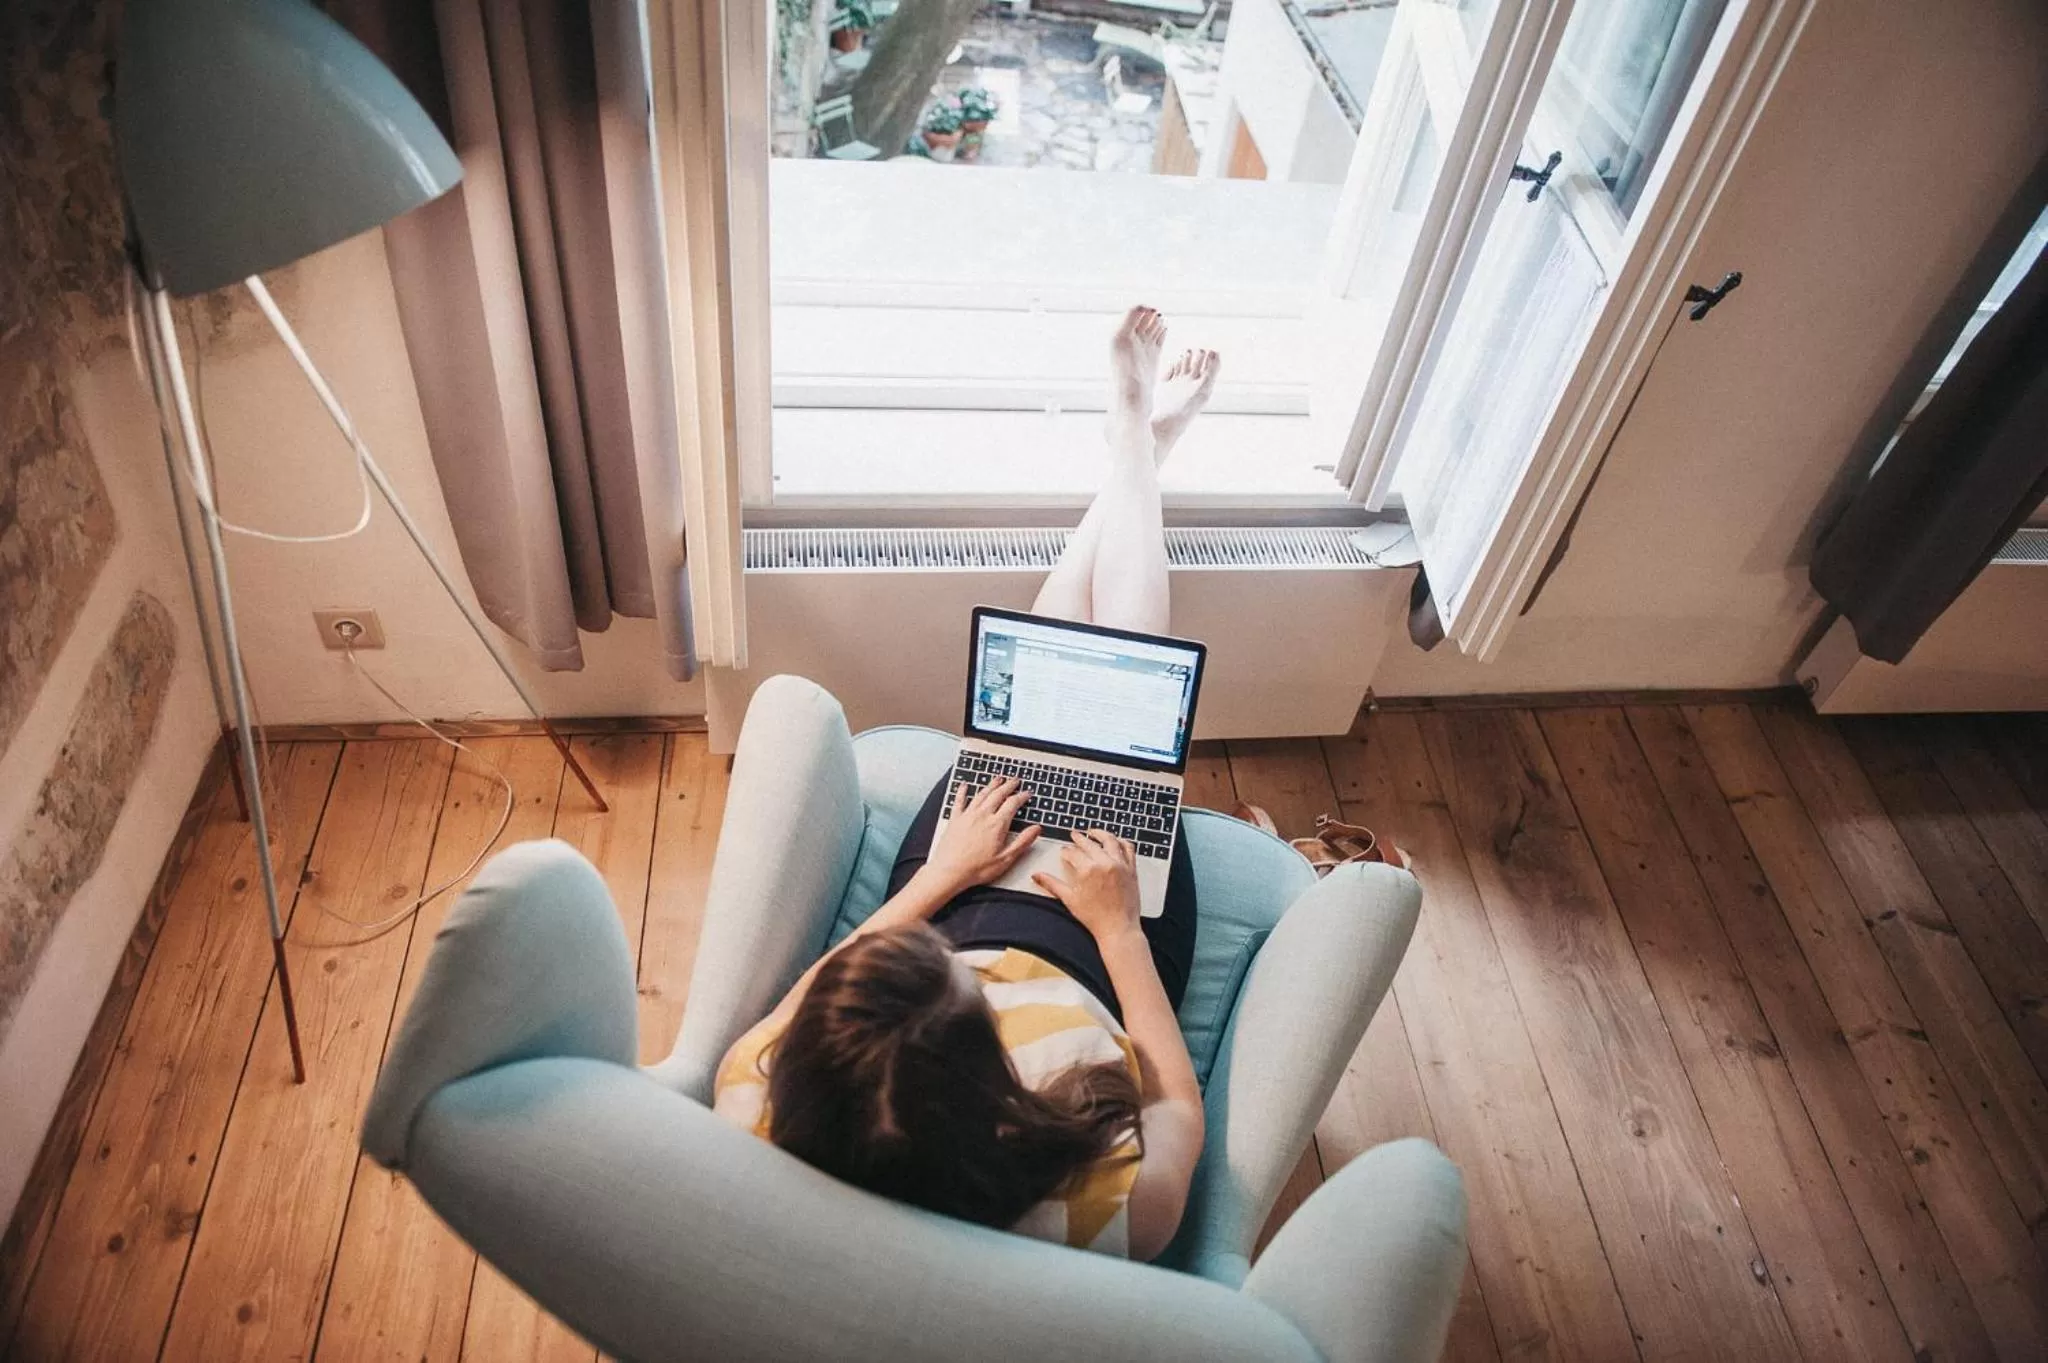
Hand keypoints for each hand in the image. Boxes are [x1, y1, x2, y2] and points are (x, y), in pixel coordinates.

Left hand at [924, 777, 1040, 894]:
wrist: (949, 871)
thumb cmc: (976, 869)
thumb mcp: (1006, 859)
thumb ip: (1022, 842)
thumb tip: (1036, 829)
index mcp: (997, 825)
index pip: (1012, 804)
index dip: (1021, 796)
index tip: (1026, 793)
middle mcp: (982, 816)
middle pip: (998, 794)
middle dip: (1008, 786)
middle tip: (1014, 780)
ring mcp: (967, 816)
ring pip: (981, 794)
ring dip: (991, 785)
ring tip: (997, 779)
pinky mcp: (954, 819)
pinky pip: (959, 800)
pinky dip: (962, 791)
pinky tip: (964, 786)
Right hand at [1032, 829, 1140, 942]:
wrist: (1118, 928)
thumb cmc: (1095, 918)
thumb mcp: (1069, 899)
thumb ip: (1052, 884)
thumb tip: (1037, 876)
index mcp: (1087, 870)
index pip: (1073, 853)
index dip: (1066, 851)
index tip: (1064, 851)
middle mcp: (1104, 863)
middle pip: (1089, 843)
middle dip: (1080, 838)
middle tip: (1075, 835)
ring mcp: (1120, 865)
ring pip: (1110, 840)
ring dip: (1100, 834)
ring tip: (1093, 832)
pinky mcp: (1131, 869)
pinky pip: (1128, 848)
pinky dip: (1121, 842)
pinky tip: (1116, 841)